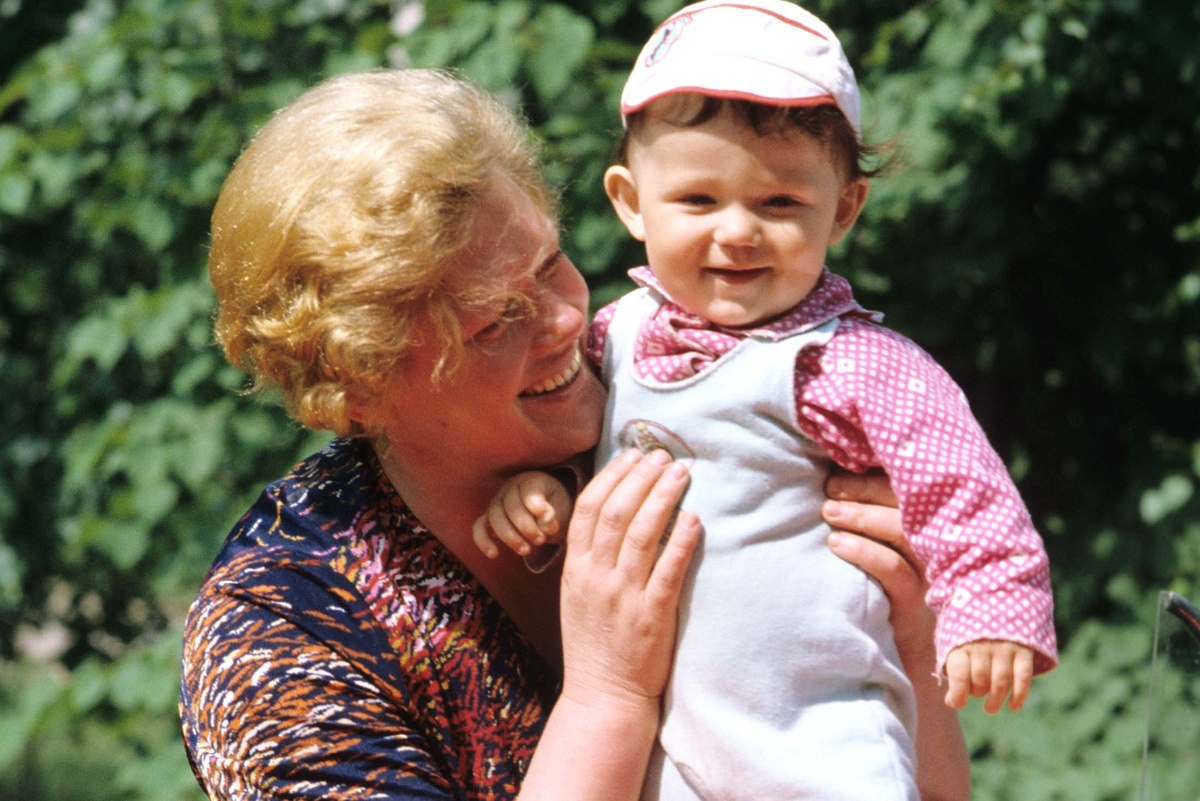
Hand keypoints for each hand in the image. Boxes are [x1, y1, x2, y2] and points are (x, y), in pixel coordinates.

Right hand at [472, 471, 571, 557]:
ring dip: (509, 537)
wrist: (545, 509)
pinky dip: (483, 541)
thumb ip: (554, 515)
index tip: (549, 519)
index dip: (537, 507)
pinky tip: (494, 554)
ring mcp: (497, 502)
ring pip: (494, 518)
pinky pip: (479, 527)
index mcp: (531, 481)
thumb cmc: (554, 506)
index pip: (529, 491)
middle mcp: (510, 488)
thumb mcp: (561, 508)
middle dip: (526, 527)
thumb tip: (545, 526)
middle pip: (511, 507)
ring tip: (526, 550)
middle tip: (541, 540)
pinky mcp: (488, 519)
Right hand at [559, 448, 699, 707]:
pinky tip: (694, 519)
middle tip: (663, 456)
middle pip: (617, 513)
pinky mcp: (651, 617)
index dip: (612, 476)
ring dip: (663, 498)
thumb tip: (611, 512)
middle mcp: (595, 578)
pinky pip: (668, 571)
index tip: (632, 455)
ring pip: (643, 534)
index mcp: (575, 570)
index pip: (589, 509)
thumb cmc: (594, 642)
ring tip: (681, 474)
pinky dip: (681, 541)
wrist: (602, 695)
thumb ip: (590, 557)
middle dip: (641, 478)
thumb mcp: (577, 594)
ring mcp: (623, 597)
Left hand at [822, 470, 930, 649]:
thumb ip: (879, 523)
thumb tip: (837, 486)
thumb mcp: (893, 554)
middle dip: (865, 489)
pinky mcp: (918, 601)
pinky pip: (893, 568)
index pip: (913, 490)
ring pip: (902, 531)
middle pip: (908, 503)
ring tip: (828, 511)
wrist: (916, 657)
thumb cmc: (894, 595)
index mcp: (936, 529)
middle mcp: (940, 546)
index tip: (842, 470)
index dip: (877, 476)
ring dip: (861, 516)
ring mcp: (932, 573)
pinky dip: (863, 551)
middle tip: (831, 487)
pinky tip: (836, 544)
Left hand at [944, 640, 1034, 712]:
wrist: (994, 609)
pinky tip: (1013, 706)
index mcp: (960, 644)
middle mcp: (982, 645)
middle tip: (977, 693)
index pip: (958, 673)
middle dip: (978, 692)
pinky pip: (1023, 677)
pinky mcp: (1023, 651)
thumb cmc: (969, 639)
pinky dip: (1019, 695)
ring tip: (990, 708)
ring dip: (996, 699)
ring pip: (1001, 681)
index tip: (959, 703)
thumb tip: (953, 702)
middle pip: (981, 678)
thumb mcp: (957, 650)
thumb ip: (955, 675)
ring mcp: (1004, 647)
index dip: (958, 693)